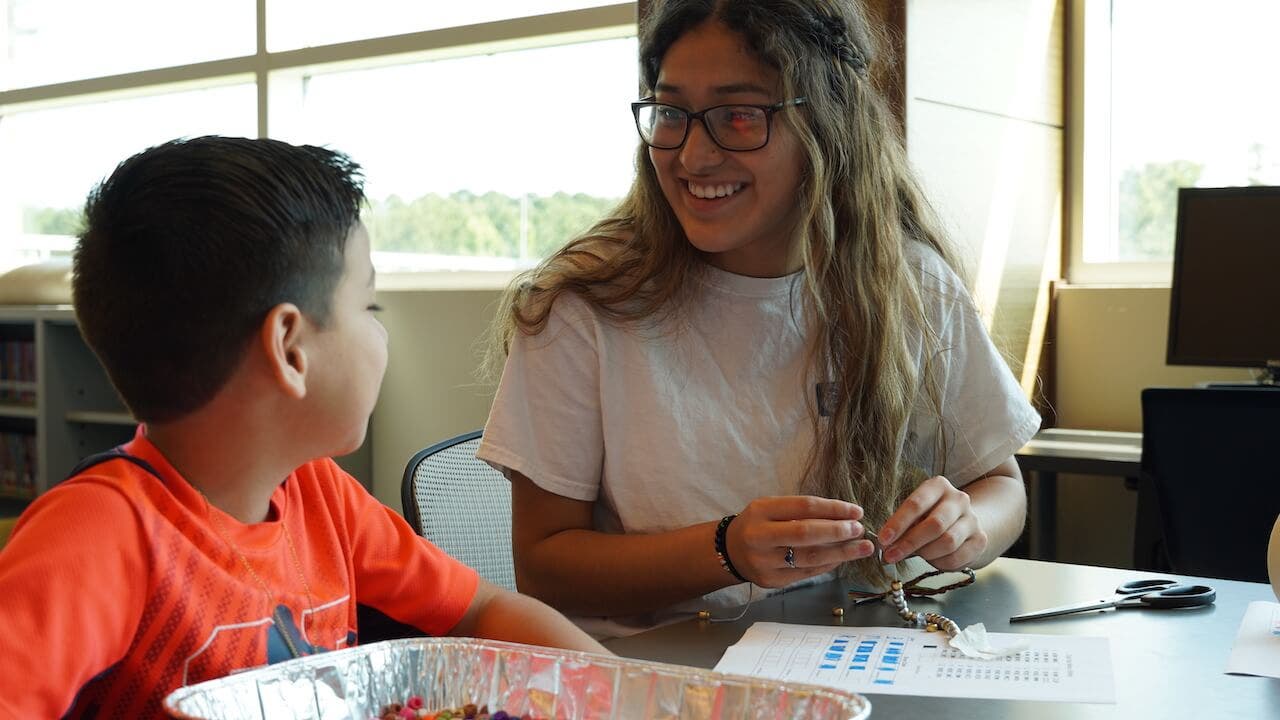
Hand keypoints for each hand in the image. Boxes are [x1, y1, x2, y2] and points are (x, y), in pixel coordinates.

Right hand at [725, 496, 875, 587]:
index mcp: (761, 511)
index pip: (803, 507)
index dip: (833, 509)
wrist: (730, 551)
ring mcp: (765, 562)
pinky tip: (843, 558)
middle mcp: (760, 537)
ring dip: (841, 553)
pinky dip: (829, 564)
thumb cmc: (759, 524)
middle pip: (806, 534)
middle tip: (860, 530)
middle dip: (838, 532)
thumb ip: (801, 511)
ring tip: (863, 547)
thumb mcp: (771, 508)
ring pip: (810, 558)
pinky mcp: (772, 581)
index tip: (856, 512)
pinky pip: (807, 573)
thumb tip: (844, 517)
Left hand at [877, 475, 987, 569]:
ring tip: (915, 556)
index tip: (883, 540)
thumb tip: (885, 545)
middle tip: (891, 556)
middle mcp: (958, 499)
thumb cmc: (929, 516)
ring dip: (925, 554)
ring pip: (947, 542)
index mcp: (938, 486)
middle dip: (909, 543)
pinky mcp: (980, 539)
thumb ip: (902, 524)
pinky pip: (957, 557)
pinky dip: (940, 563)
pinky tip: (932, 560)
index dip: (898, 523)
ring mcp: (972, 519)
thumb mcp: (916, 513)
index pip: (916, 504)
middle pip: (934, 524)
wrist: (964, 522)